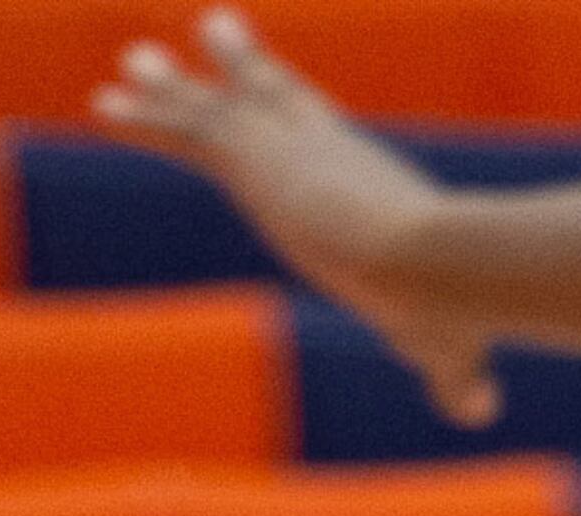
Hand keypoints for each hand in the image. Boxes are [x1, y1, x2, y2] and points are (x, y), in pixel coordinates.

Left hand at [94, 15, 497, 427]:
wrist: (435, 266)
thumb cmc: (454, 306)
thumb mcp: (450, 346)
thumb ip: (454, 379)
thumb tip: (478, 412)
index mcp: (370, 178)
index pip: (325, 130)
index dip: (298, 105)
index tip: (276, 85)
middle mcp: (326, 151)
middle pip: (270, 98)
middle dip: (239, 72)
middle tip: (214, 32)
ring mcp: (287, 153)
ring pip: (219, 109)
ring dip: (172, 90)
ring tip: (134, 64)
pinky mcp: (255, 165)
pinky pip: (187, 133)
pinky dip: (144, 119)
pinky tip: (103, 106)